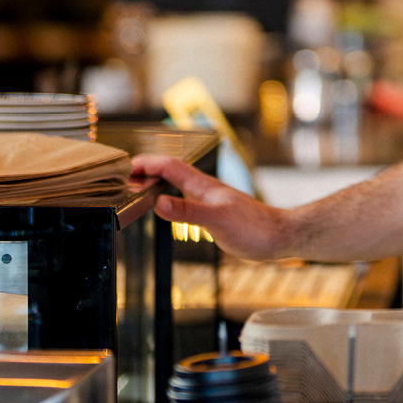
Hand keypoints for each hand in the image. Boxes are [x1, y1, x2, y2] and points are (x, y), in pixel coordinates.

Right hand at [128, 154, 295, 259]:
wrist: (278, 237)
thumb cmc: (254, 229)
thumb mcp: (218, 221)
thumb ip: (188, 211)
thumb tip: (159, 203)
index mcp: (202, 186)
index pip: (169, 166)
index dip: (146, 164)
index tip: (126, 169)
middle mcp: (204, 190)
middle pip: (170, 172)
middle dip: (147, 171)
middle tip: (125, 180)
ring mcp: (209, 200)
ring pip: (177, 184)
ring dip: (156, 183)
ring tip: (137, 190)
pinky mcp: (213, 213)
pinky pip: (184, 199)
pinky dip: (169, 199)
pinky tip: (166, 209)